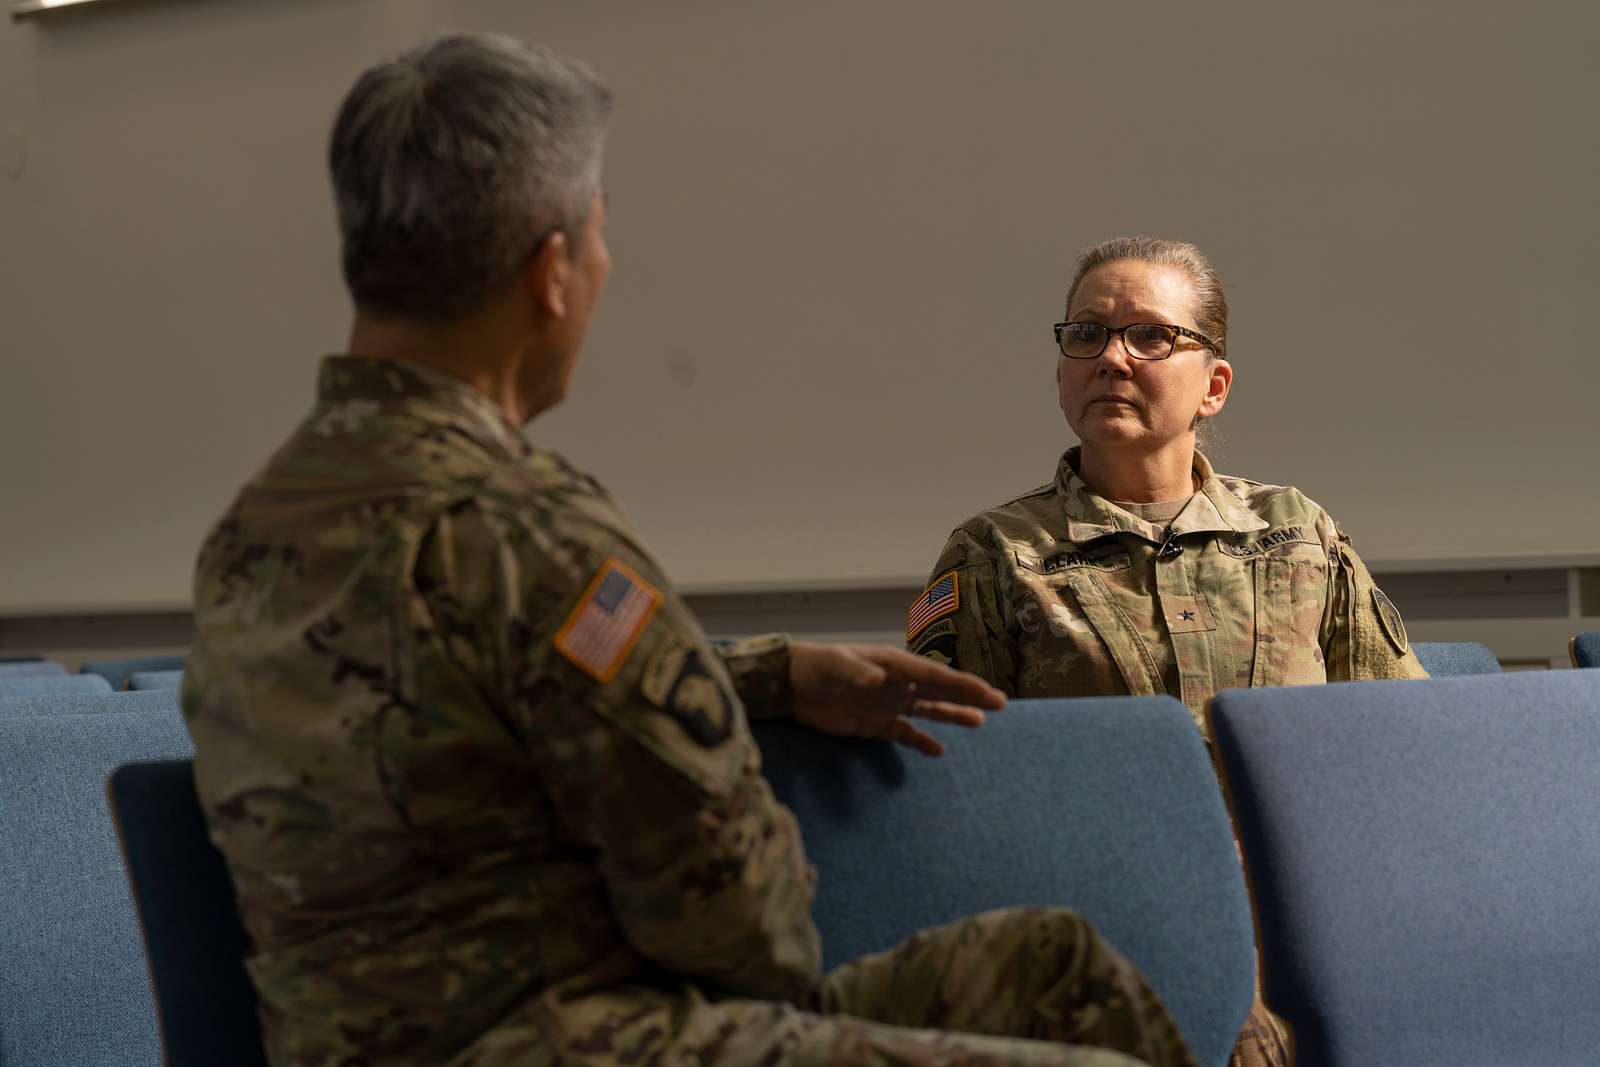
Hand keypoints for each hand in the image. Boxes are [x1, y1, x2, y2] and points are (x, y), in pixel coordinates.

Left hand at [788, 641, 1004, 756]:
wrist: (788, 685)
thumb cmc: (813, 667)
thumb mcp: (833, 665)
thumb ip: (855, 671)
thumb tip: (879, 679)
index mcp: (893, 665)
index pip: (933, 676)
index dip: (961, 685)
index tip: (988, 693)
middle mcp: (896, 684)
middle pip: (939, 691)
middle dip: (968, 697)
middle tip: (1000, 703)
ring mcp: (887, 704)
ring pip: (928, 711)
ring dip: (952, 716)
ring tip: (980, 723)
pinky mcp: (873, 724)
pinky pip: (904, 734)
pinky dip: (921, 741)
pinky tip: (939, 751)